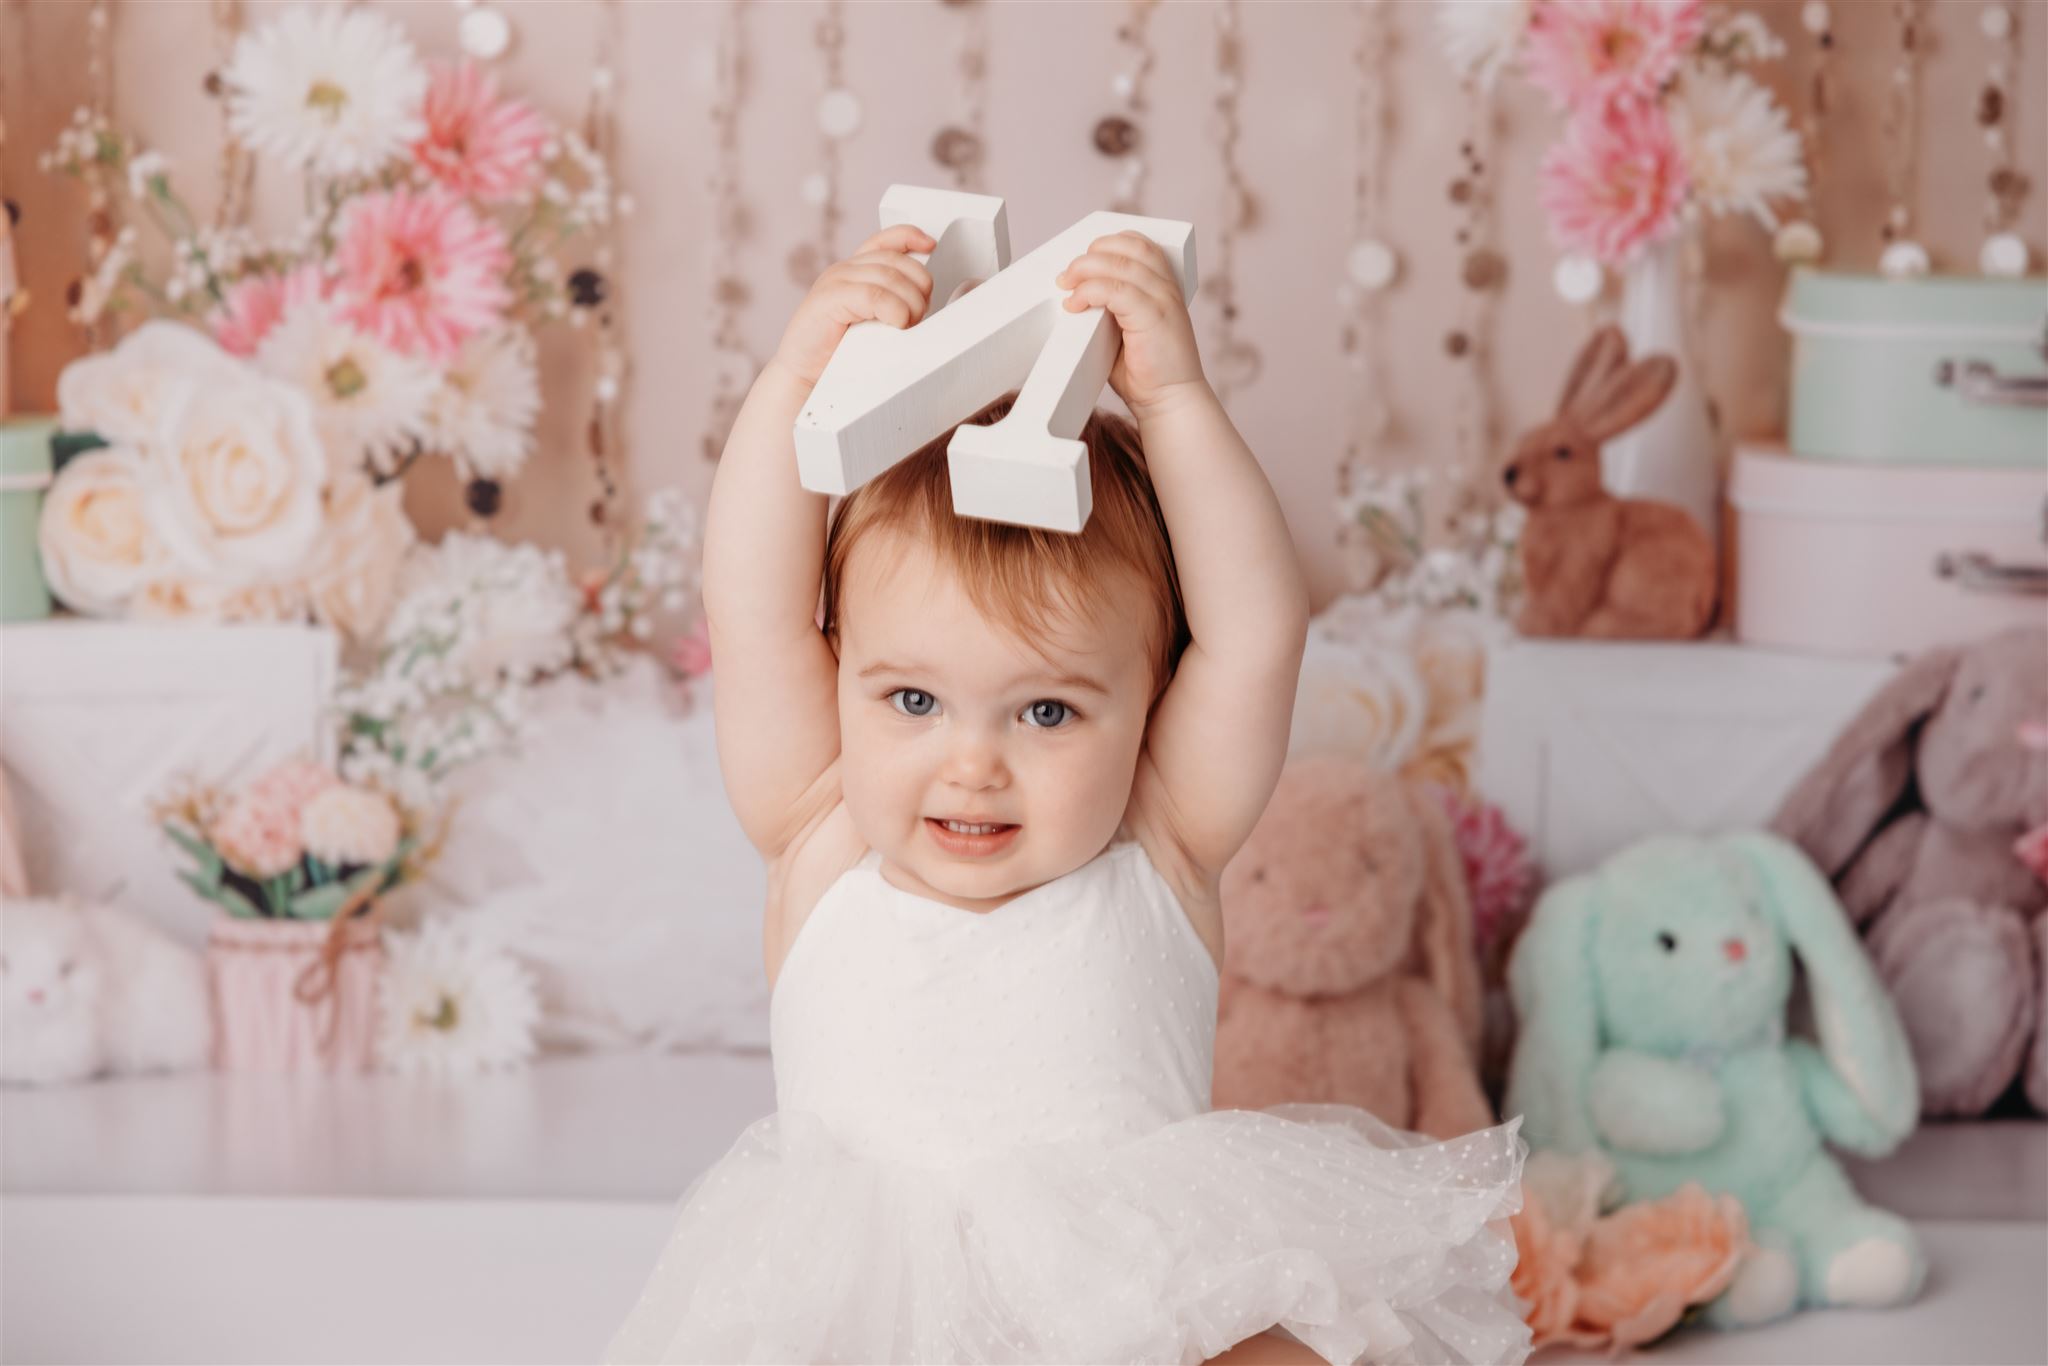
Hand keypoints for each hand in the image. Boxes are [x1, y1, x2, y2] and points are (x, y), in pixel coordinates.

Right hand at [769, 224, 935, 388]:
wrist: (804, 376)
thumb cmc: (840, 354)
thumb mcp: (874, 322)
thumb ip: (893, 303)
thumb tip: (925, 298)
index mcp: (856, 271)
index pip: (886, 239)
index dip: (911, 236)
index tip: (930, 245)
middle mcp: (845, 270)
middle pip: (897, 261)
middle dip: (918, 286)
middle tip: (918, 316)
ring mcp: (835, 281)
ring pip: (889, 277)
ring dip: (909, 303)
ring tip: (906, 325)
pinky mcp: (829, 298)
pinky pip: (873, 295)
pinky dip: (893, 310)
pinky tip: (895, 323)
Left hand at [1055, 230, 1207, 420]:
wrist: (1170, 401)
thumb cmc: (1147, 372)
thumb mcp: (1125, 330)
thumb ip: (1110, 308)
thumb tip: (1074, 293)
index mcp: (1164, 287)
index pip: (1139, 244)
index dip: (1108, 243)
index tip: (1083, 260)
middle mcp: (1167, 288)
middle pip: (1129, 246)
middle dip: (1092, 253)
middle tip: (1068, 274)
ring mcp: (1163, 301)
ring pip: (1120, 264)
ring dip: (1085, 269)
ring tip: (1066, 285)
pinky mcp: (1153, 318)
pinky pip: (1116, 290)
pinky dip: (1090, 291)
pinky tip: (1075, 304)